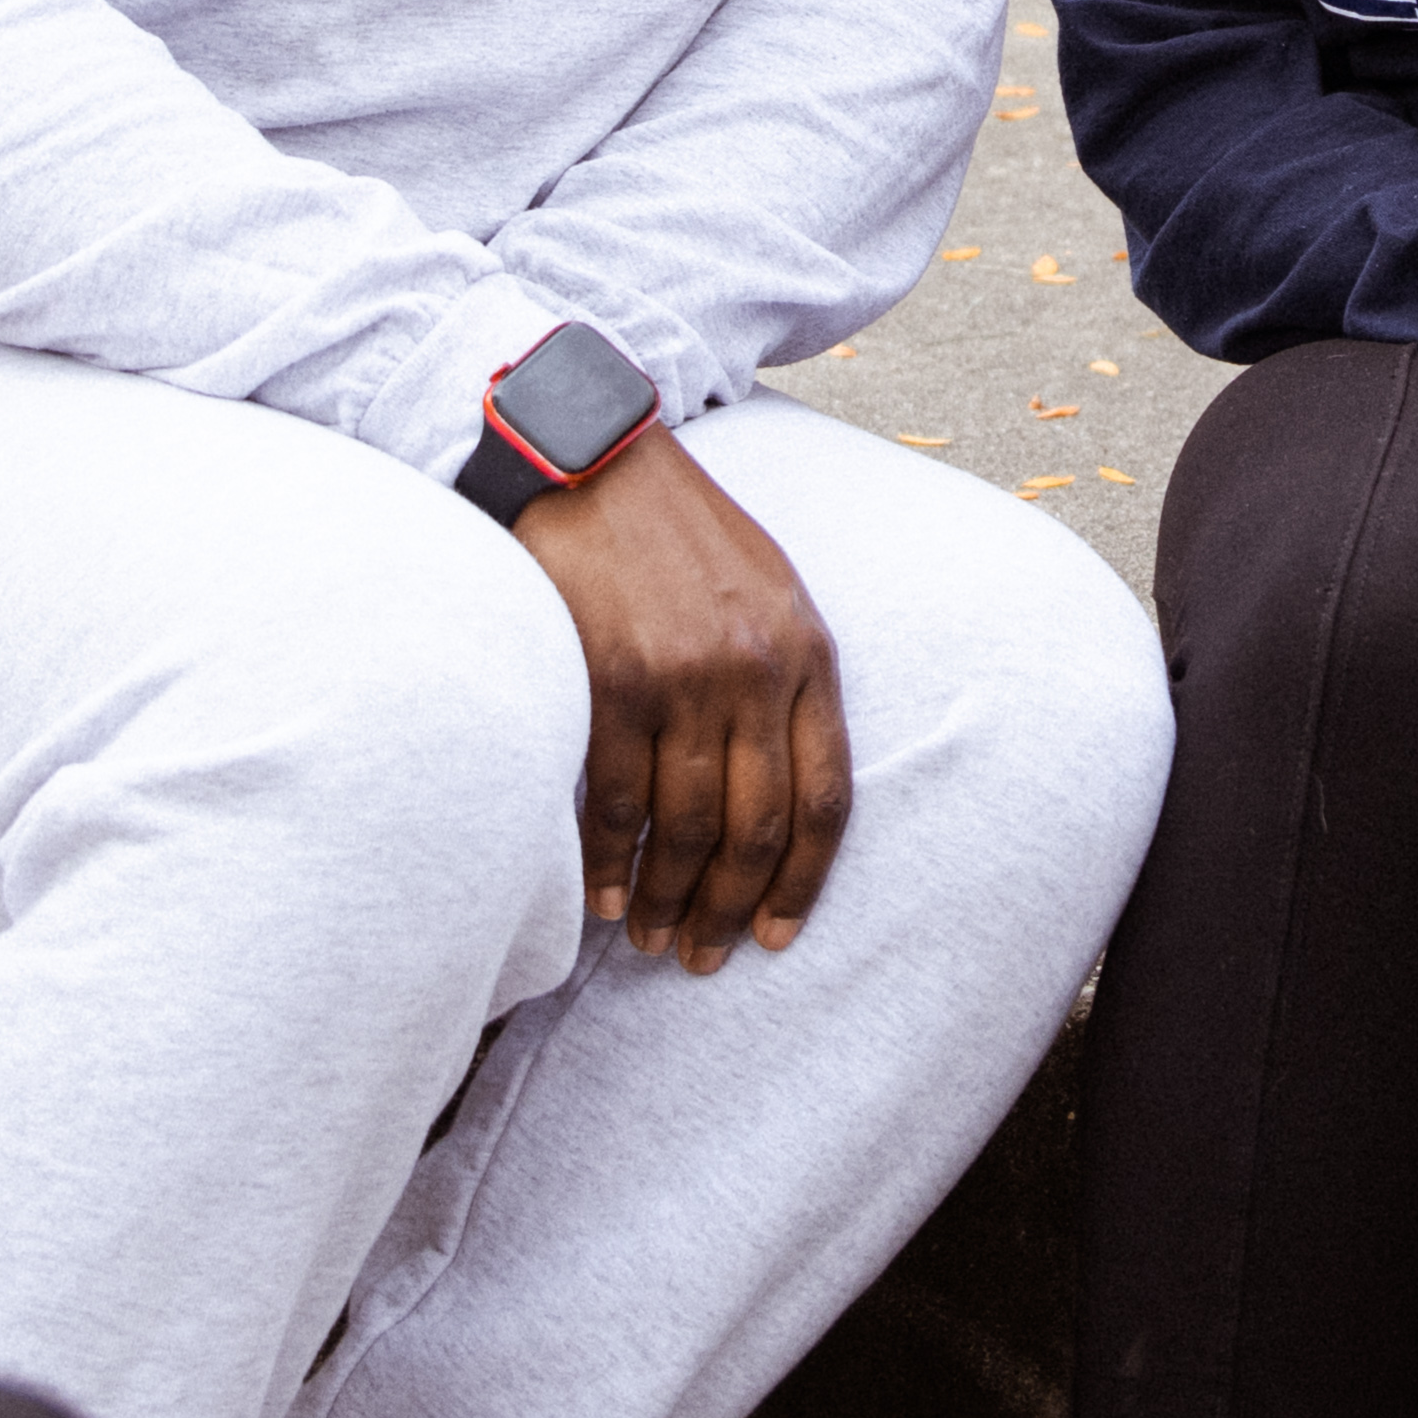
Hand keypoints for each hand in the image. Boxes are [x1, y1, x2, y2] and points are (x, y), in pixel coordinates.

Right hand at [512, 425, 847, 968]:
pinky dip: (609, 861)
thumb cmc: (678, 533)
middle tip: (703, 960)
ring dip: (668, 898)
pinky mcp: (612, 678)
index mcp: (807, 653)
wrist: (591, 457)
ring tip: (649, 939)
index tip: (776, 935)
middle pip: (758, 827)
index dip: (803, 882)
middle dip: (731, 908)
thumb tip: (773, 786)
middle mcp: (755, 671)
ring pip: (687, 826)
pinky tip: (604, 895)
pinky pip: (616, 799)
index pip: (827, 799)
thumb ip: (782, 677)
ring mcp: (684, 676)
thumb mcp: (766, 590)